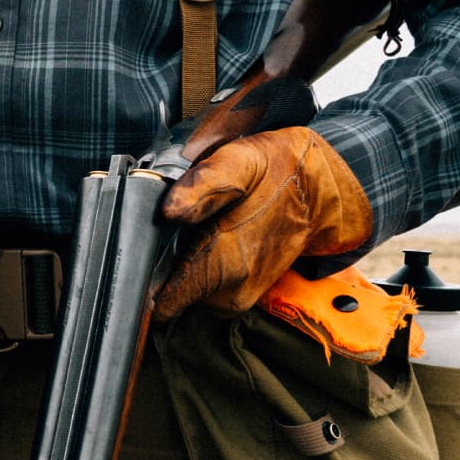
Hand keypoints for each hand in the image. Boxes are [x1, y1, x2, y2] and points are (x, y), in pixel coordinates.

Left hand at [152, 126, 372, 319]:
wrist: (324, 192)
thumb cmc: (280, 171)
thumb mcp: (241, 160)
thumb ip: (203, 185)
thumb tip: (169, 211)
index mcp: (224, 263)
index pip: (163, 300)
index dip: (141, 278)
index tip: (135, 253)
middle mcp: (228, 291)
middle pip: (166, 291)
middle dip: (160, 262)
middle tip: (173, 225)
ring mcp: (234, 298)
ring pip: (182, 291)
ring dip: (179, 264)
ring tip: (194, 228)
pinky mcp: (238, 297)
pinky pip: (200, 289)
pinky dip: (195, 268)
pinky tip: (207, 239)